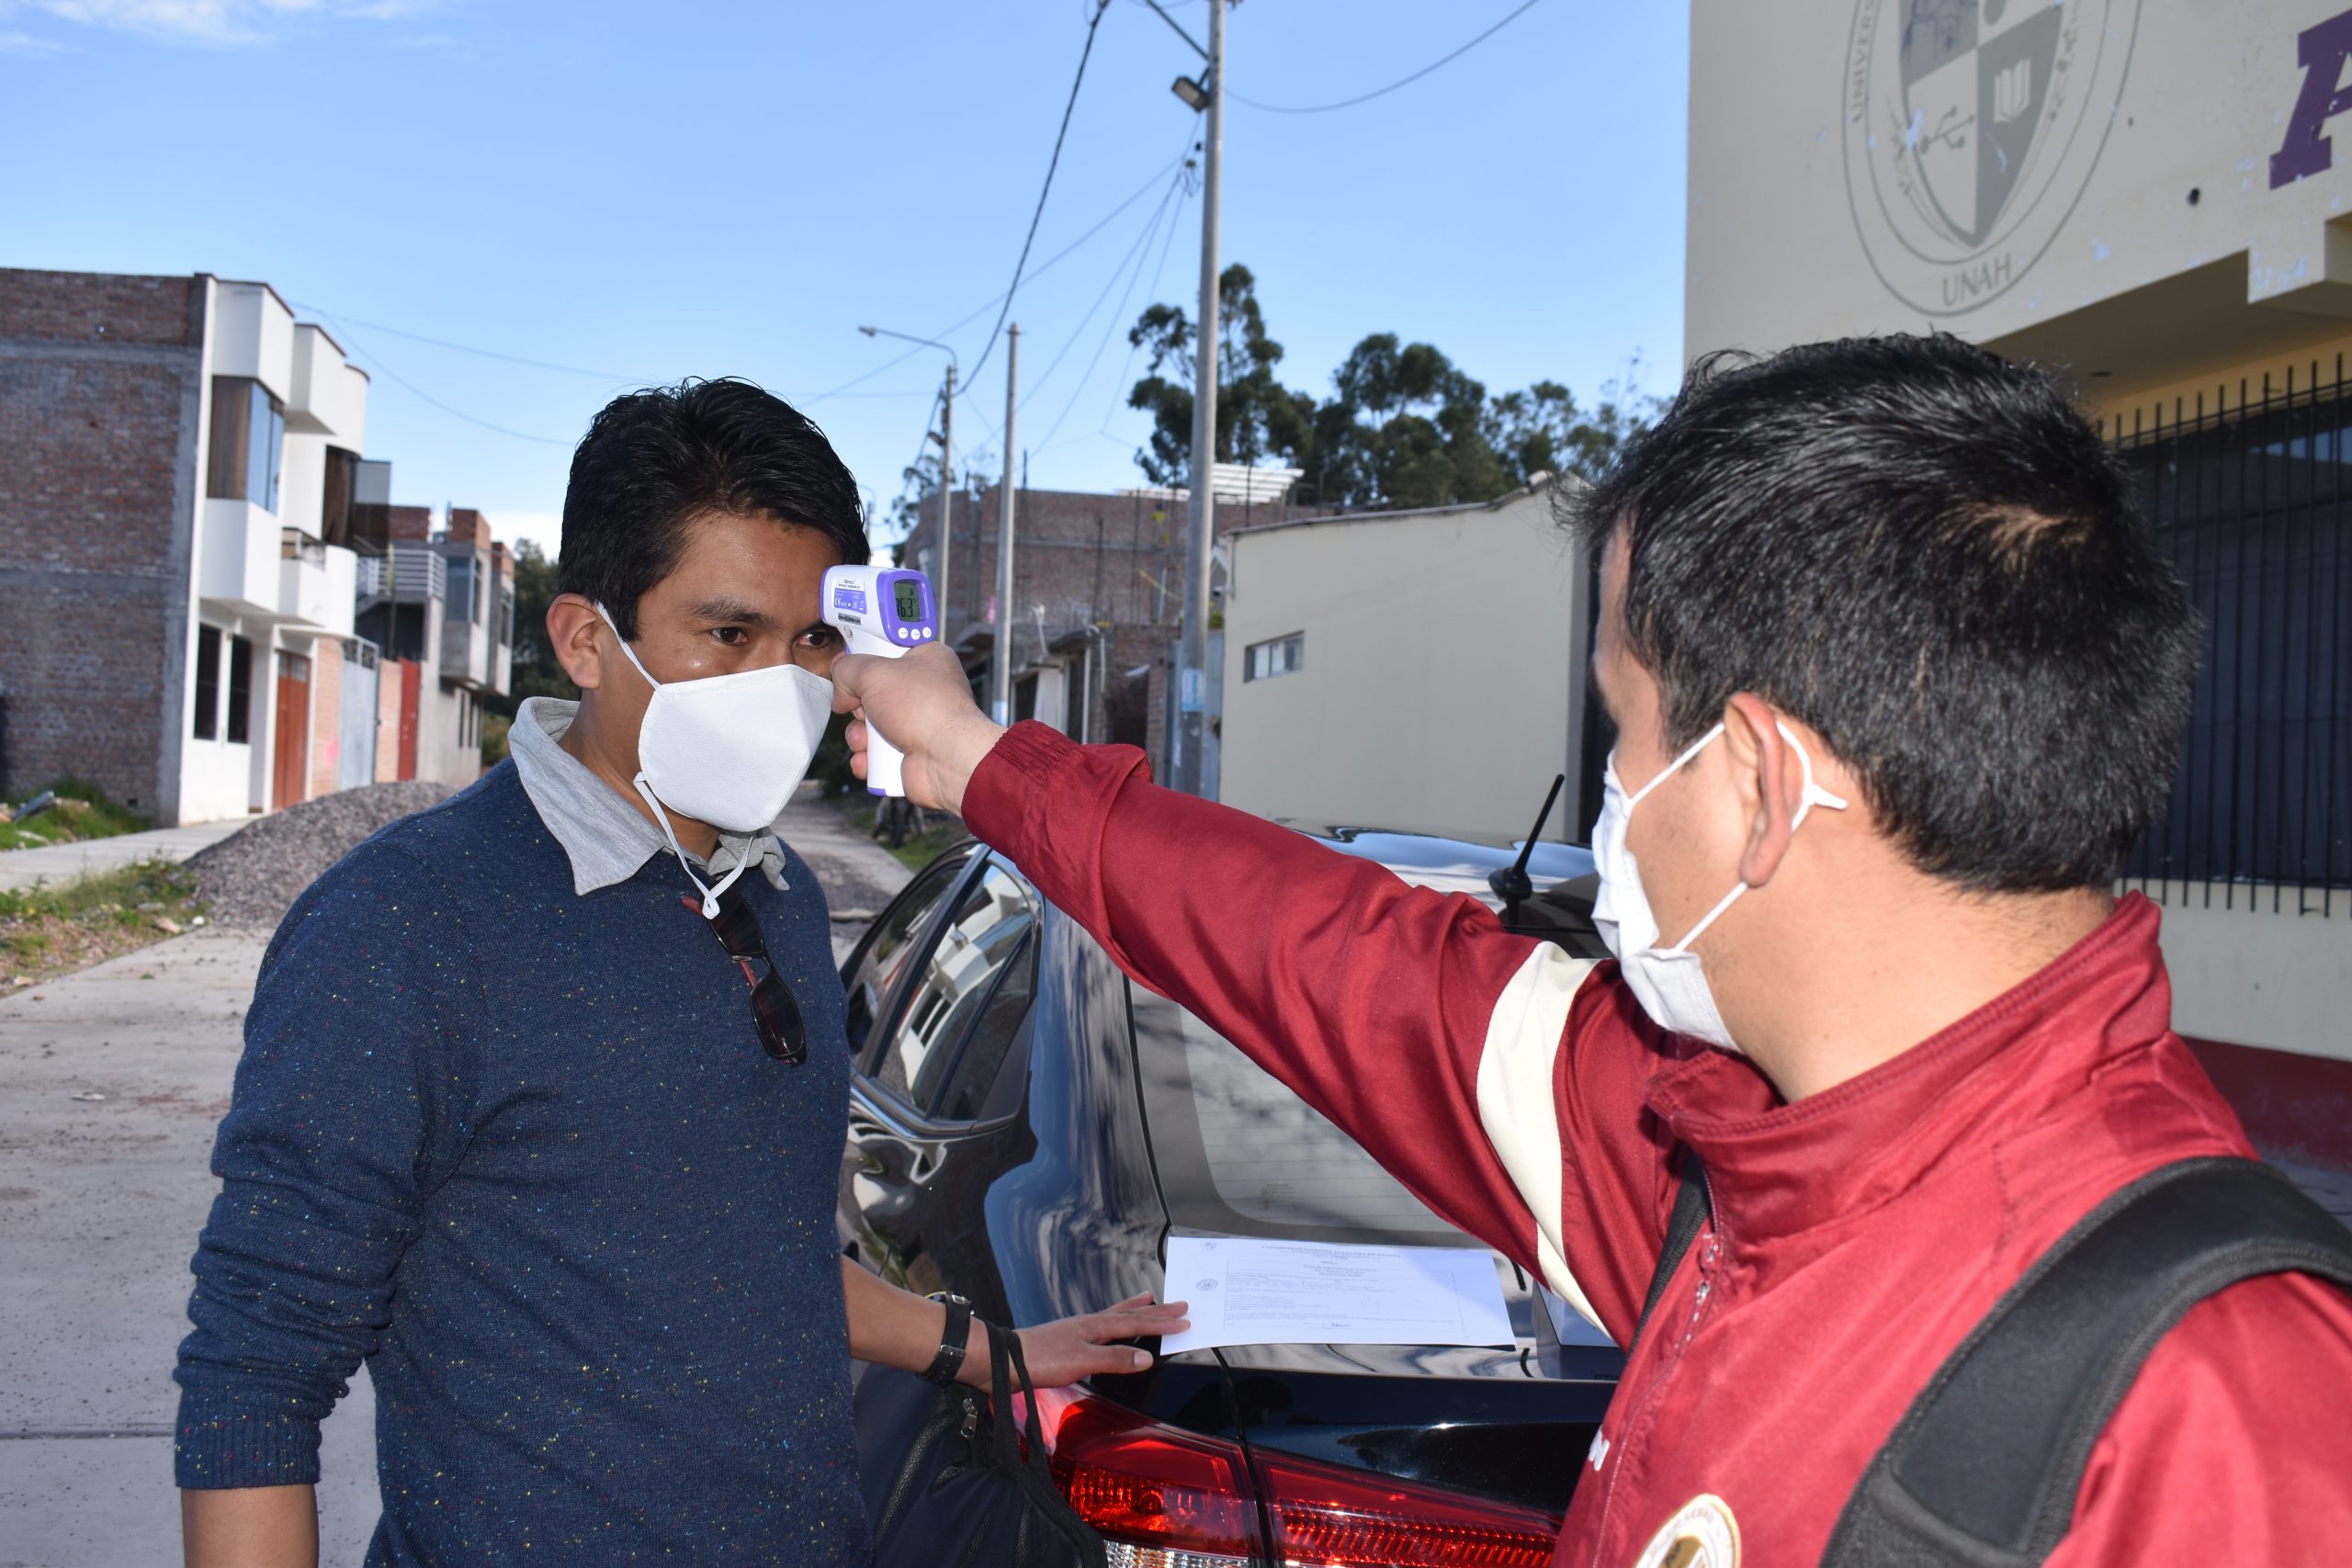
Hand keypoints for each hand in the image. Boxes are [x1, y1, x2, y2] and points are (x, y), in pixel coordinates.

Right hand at [831, 643, 1006, 814]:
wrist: (947, 760)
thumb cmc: (924, 708)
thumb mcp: (874, 672)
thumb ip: (849, 668)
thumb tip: (840, 680)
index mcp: (926, 659)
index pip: (889, 648)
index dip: (866, 656)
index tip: (850, 663)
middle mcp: (924, 690)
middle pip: (873, 690)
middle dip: (857, 704)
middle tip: (859, 707)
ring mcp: (918, 723)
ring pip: (870, 724)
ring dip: (858, 735)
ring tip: (864, 740)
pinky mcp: (910, 752)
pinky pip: (876, 753)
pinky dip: (867, 758)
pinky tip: (868, 760)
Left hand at [969, 1294, 1190, 1390]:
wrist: (1005, 1361)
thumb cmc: (1040, 1359)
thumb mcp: (1082, 1360)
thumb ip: (1115, 1359)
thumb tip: (1147, 1356)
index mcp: (1095, 1326)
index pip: (1137, 1323)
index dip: (1162, 1323)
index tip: (1185, 1320)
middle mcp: (1089, 1324)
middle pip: (1129, 1315)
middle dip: (1156, 1312)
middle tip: (1180, 1304)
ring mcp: (1078, 1332)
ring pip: (1115, 1317)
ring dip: (1136, 1311)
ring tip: (1149, 1301)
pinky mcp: (1068, 1343)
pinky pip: (1102, 1330)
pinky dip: (1115, 1325)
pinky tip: (1110, 1330)